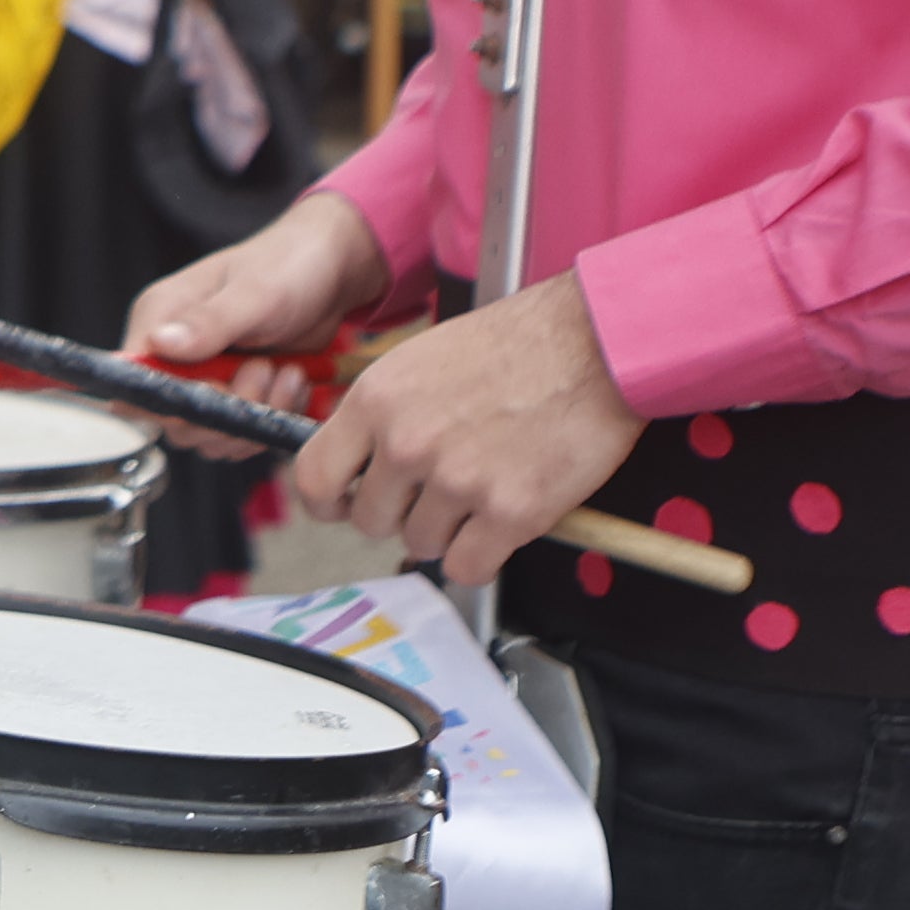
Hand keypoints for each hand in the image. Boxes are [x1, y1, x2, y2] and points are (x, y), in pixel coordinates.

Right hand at [130, 193, 387, 412]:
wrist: (332, 271)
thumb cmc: (289, 265)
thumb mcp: (253, 293)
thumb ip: (208, 322)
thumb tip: (160, 343)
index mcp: (160, 319)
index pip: (136, 381)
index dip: (172, 400)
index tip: (218, 390)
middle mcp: (173, 353)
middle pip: (174, 419)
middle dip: (226, 410)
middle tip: (264, 369)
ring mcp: (205, 377)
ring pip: (210, 433)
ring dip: (254, 415)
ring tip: (286, 372)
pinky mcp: (235, 394)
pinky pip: (240, 432)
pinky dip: (271, 418)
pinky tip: (293, 382)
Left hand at [273, 273, 641, 588]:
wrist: (595, 342)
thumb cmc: (519, 343)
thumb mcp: (422, 358)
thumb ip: (385, 412)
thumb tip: (363, 461)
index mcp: (377, 399)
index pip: (314, 478)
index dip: (329, 501)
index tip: (346, 503)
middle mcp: (407, 443)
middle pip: (370, 521)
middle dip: (400, 514)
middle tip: (436, 493)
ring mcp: (458, 480)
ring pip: (422, 545)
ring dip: (447, 531)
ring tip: (481, 492)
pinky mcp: (510, 512)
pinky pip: (468, 568)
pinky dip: (482, 557)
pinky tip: (500, 524)